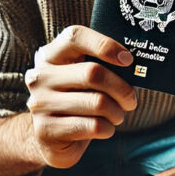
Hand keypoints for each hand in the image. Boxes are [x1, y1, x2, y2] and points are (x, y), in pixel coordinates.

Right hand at [24, 25, 138, 168]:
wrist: (50, 138)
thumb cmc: (75, 102)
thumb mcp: (80, 79)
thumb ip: (98, 67)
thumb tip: (134, 66)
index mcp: (50, 56)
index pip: (74, 36)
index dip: (105, 45)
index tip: (128, 60)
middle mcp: (40, 76)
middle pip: (93, 73)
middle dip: (122, 88)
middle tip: (131, 100)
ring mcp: (40, 103)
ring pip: (98, 103)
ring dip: (117, 112)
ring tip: (117, 116)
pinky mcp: (47, 130)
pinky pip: (93, 126)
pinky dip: (108, 128)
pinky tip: (105, 128)